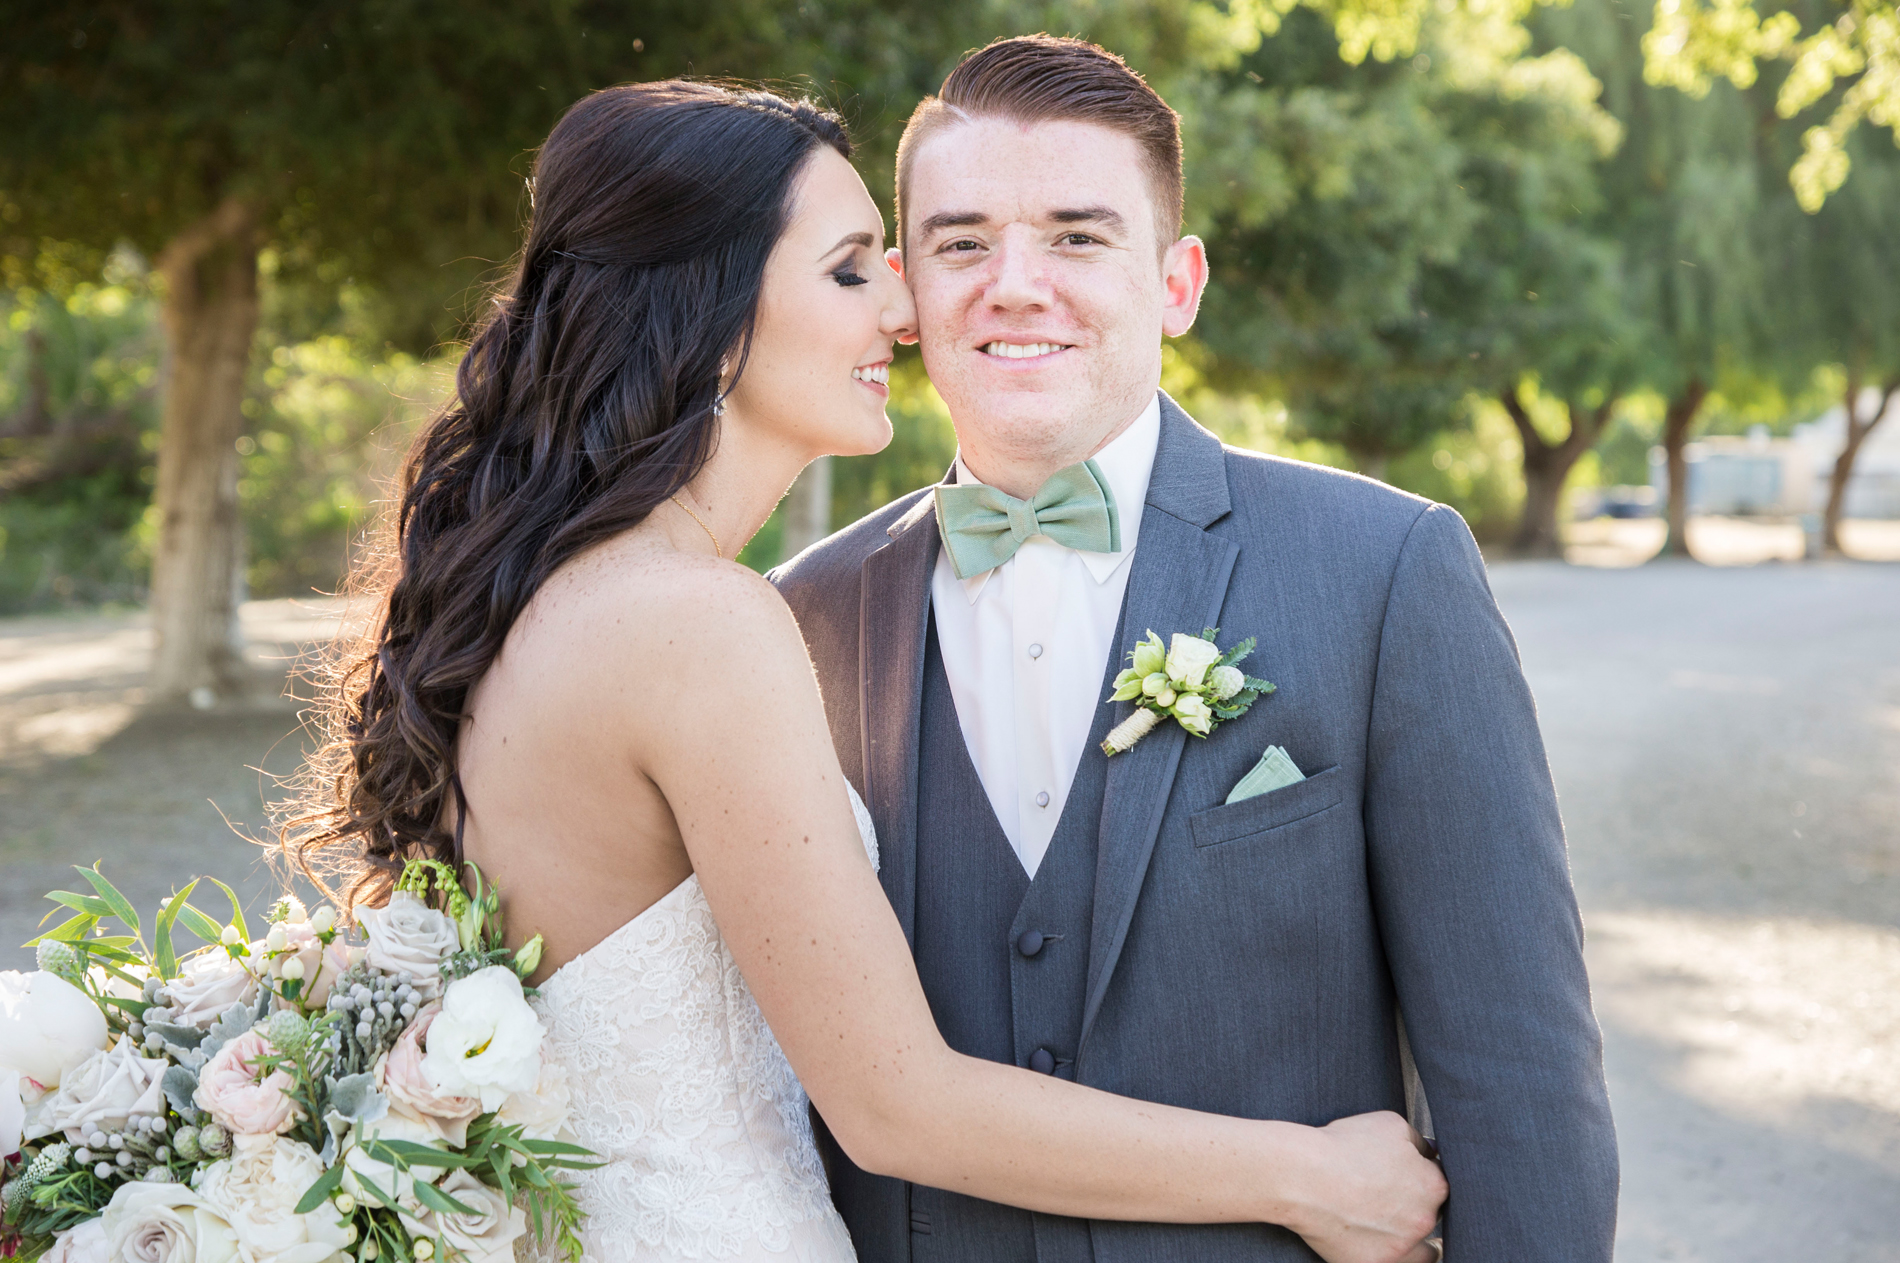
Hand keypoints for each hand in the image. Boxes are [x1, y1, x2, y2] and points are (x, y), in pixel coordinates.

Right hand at [1280, 1111, 1446, 1262]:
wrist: (1301, 1177)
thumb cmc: (1342, 1147)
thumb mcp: (1390, 1124)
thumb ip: (1419, 1142)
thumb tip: (1428, 1153)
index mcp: (1433, 1185)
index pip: (1438, 1184)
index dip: (1420, 1178)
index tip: (1404, 1176)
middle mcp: (1423, 1220)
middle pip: (1429, 1216)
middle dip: (1414, 1207)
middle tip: (1387, 1197)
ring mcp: (1401, 1246)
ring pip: (1420, 1249)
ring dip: (1408, 1237)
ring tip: (1384, 1223)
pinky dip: (1386, 1252)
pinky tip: (1372, 1238)